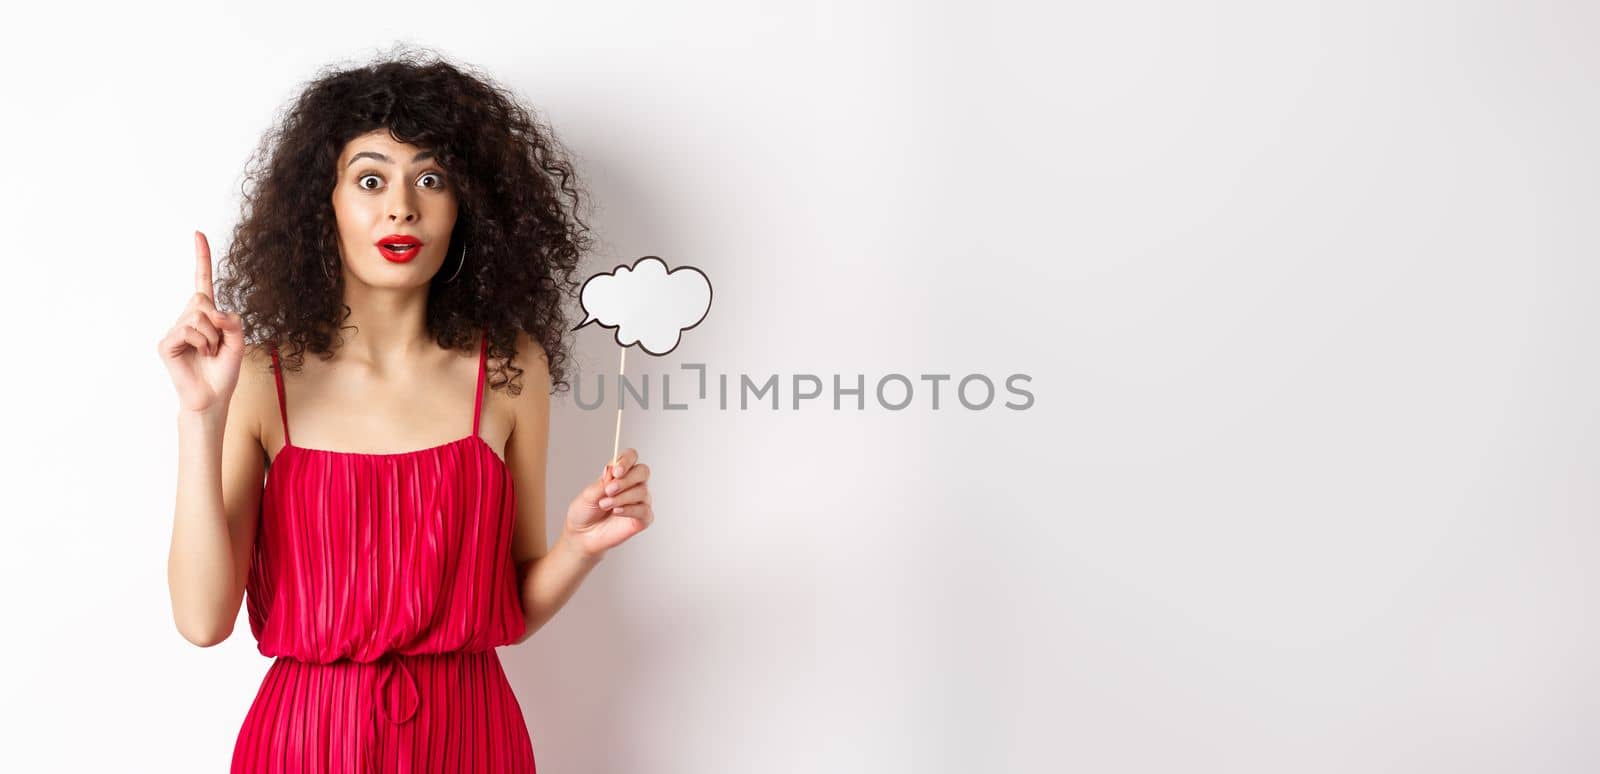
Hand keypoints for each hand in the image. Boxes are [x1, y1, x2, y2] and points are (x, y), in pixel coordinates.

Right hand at [157, 231, 245, 413]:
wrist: (212, 397)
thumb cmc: (223, 371)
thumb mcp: (238, 342)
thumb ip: (233, 321)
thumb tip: (213, 310)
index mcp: (206, 315)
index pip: (202, 281)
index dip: (201, 258)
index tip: (198, 234)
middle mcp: (187, 318)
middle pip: (203, 298)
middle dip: (218, 322)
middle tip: (217, 345)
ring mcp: (175, 329)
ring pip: (199, 315)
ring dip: (213, 337)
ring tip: (209, 353)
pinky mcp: (166, 343)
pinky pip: (189, 330)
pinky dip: (202, 343)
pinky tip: (200, 355)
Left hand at [563, 447, 653, 560]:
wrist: (581, 535)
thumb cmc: (585, 512)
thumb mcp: (589, 494)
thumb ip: (603, 482)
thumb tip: (612, 469)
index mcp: (620, 474)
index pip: (631, 457)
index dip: (626, 460)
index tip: (615, 471)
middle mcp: (633, 485)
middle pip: (643, 471)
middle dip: (626, 480)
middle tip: (609, 490)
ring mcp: (639, 501)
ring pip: (642, 492)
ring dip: (622, 498)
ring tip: (605, 504)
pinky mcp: (643, 518)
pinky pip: (644, 510)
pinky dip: (629, 510)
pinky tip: (616, 512)